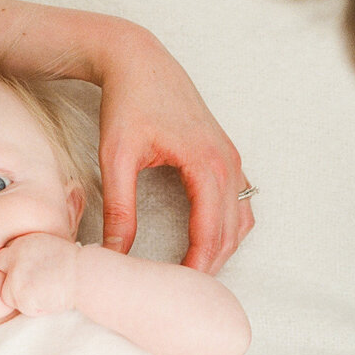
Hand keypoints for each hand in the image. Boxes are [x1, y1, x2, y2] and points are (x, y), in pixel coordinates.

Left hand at [0, 232, 81, 315]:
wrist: (85, 276)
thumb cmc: (74, 265)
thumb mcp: (48, 246)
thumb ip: (26, 253)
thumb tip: (12, 266)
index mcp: (22, 243)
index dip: (2, 265)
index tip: (9, 273)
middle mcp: (14, 256)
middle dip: (2, 277)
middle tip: (20, 286)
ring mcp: (15, 276)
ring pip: (6, 293)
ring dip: (21, 297)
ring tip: (43, 292)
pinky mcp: (20, 294)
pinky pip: (20, 306)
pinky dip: (33, 307)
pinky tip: (48, 299)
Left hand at [95, 25, 252, 272]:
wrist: (139, 60)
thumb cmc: (127, 103)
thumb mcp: (116, 158)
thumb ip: (120, 209)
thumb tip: (114, 254)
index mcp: (206, 165)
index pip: (210, 234)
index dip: (196, 269)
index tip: (177, 293)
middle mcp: (227, 163)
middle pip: (231, 233)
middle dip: (211, 267)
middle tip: (183, 294)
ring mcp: (231, 158)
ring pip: (241, 220)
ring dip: (223, 249)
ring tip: (193, 274)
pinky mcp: (226, 154)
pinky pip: (240, 201)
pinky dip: (228, 227)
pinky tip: (205, 240)